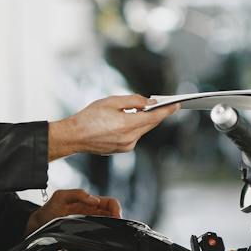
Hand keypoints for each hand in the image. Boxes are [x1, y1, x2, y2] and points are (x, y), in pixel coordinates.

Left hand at [26, 188, 120, 233]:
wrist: (38, 225)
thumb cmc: (49, 209)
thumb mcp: (61, 196)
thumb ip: (77, 194)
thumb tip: (95, 200)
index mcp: (89, 203)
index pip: (110, 203)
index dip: (116, 208)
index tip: (116, 216)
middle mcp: (92, 213)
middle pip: (112, 215)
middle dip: (117, 220)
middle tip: (116, 227)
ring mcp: (89, 223)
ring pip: (108, 225)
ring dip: (112, 228)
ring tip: (110, 234)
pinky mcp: (85, 233)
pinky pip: (99, 233)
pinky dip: (105, 235)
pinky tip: (102, 238)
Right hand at [50, 95, 177, 158]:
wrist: (74, 137)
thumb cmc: (89, 117)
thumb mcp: (111, 101)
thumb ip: (133, 101)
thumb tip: (149, 102)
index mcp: (127, 125)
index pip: (154, 117)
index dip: (166, 111)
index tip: (176, 105)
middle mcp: (130, 139)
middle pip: (150, 125)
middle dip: (157, 114)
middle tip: (165, 104)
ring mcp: (126, 146)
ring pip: (142, 130)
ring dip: (144, 120)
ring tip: (144, 109)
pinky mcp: (122, 150)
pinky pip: (135, 136)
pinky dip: (136, 127)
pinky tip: (131, 120)